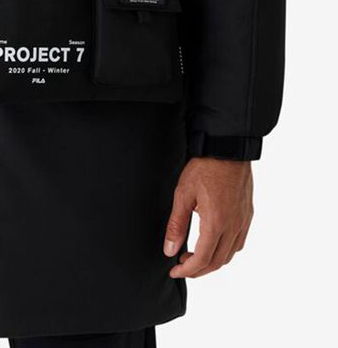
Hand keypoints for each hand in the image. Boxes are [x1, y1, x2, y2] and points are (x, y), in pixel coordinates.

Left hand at [163, 157, 252, 277]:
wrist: (228, 148)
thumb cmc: (205, 167)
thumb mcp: (183, 193)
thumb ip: (177, 224)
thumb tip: (170, 250)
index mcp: (216, 223)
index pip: (202, 259)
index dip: (187, 270)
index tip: (174, 271)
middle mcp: (233, 226)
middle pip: (217, 262)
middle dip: (198, 270)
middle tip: (181, 266)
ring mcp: (243, 221)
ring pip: (230, 255)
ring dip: (212, 261)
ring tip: (194, 255)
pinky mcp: (247, 214)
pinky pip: (239, 242)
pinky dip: (225, 250)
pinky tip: (214, 243)